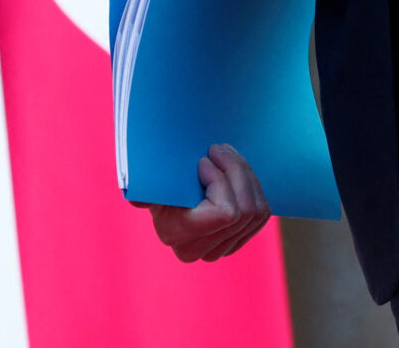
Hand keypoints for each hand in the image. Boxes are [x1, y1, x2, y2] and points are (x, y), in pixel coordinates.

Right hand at [142, 143, 271, 261]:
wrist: (167, 191)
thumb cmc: (158, 179)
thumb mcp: (150, 179)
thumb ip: (144, 188)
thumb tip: (137, 197)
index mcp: (175, 234)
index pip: (225, 212)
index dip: (220, 180)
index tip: (204, 160)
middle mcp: (198, 250)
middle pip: (244, 210)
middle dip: (236, 171)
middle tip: (220, 149)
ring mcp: (219, 250)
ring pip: (255, 212)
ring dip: (246, 176)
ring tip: (227, 155)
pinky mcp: (235, 242)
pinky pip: (260, 216)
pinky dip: (253, 189)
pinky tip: (236, 173)